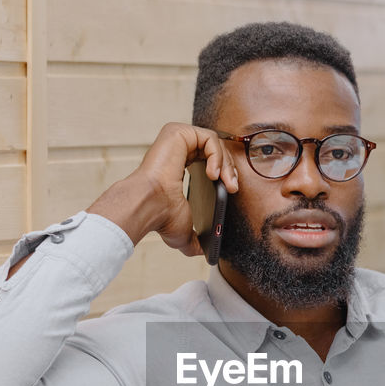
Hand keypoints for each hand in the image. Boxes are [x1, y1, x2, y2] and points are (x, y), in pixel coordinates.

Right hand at [86, 122, 240, 253]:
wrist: (150, 207)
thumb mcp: (184, 232)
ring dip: (226, 164)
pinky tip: (214, 175)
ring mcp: (176, 139)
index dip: (226, 172)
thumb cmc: (162, 217)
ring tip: (227, 184)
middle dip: (230, 169)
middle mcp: (177, 149)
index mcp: (179, 165)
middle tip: (234, 188)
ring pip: (215, 143)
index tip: (233, 189)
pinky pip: (209, 138)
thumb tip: (205, 253)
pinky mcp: (177, 133)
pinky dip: (217, 156)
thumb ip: (195, 240)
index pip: (210, 159)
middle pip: (216, 150)